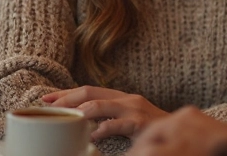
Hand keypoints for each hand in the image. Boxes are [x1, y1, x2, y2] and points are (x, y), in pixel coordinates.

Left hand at [42, 86, 168, 139]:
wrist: (179, 132)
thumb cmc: (150, 128)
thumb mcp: (127, 118)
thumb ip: (108, 116)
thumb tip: (81, 121)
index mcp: (120, 96)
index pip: (88, 90)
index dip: (66, 93)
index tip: (46, 98)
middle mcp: (126, 98)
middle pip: (90, 92)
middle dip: (67, 99)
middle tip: (49, 107)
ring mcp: (134, 108)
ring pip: (101, 105)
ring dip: (80, 111)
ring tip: (65, 118)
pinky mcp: (141, 123)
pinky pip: (118, 124)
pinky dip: (102, 129)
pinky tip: (91, 136)